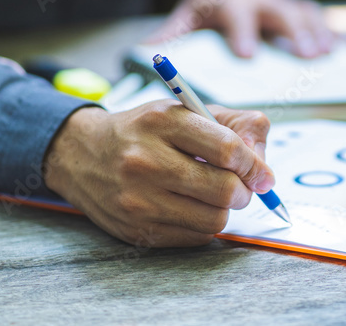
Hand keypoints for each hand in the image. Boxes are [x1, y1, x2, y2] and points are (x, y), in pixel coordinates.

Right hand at [43, 101, 273, 246]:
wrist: (83, 154)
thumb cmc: (145, 130)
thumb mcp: (186, 109)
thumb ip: (235, 124)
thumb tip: (262, 160)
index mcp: (163, 121)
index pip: (228, 149)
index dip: (255, 164)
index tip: (262, 173)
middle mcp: (146, 160)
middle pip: (224, 189)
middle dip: (243, 190)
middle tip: (240, 186)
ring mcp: (138, 198)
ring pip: (213, 219)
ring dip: (224, 210)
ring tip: (214, 196)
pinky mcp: (135, 229)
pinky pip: (194, 237)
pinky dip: (203, 225)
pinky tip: (191, 207)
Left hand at [147, 0, 332, 57]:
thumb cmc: (209, 1)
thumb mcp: (188, 13)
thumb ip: (172, 33)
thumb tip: (146, 51)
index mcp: (231, 2)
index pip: (237, 18)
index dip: (243, 34)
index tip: (248, 55)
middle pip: (279, 14)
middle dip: (293, 32)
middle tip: (305, 55)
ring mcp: (282, 1)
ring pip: (303, 14)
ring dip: (317, 33)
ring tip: (327, 53)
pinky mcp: (298, 7)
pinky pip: (317, 18)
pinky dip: (330, 32)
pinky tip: (341, 49)